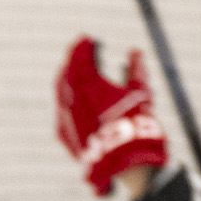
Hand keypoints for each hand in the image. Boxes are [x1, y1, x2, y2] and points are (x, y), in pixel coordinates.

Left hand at [55, 38, 167, 197]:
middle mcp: (70, 100)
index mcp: (87, 84)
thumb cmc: (135, 123)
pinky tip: (74, 98)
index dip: (82, 46)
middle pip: (65, 74)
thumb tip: (135, 52)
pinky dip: (67, 100)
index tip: (87, 38)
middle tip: (80, 52)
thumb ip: (136, 69)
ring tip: (77, 72)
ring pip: (60, 93)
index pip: (78, 58)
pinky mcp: (62, 135)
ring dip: (67, 80)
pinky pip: (60, 111)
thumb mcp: (141, 92)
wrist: (122, 162)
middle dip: (72, 61)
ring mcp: (63, 119)